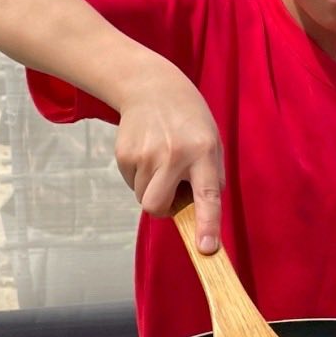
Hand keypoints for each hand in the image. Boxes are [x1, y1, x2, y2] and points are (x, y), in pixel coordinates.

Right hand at [114, 69, 224, 250]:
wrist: (151, 86)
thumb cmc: (189, 122)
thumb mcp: (211, 143)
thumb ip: (209, 180)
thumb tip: (196, 220)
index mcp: (204, 152)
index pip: (207, 196)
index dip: (208, 225)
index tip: (206, 249)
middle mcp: (174, 154)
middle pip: (156, 206)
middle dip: (162, 209)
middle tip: (171, 192)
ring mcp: (145, 153)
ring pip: (143, 197)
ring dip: (152, 188)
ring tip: (162, 159)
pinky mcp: (124, 153)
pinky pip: (131, 183)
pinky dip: (140, 176)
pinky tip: (148, 151)